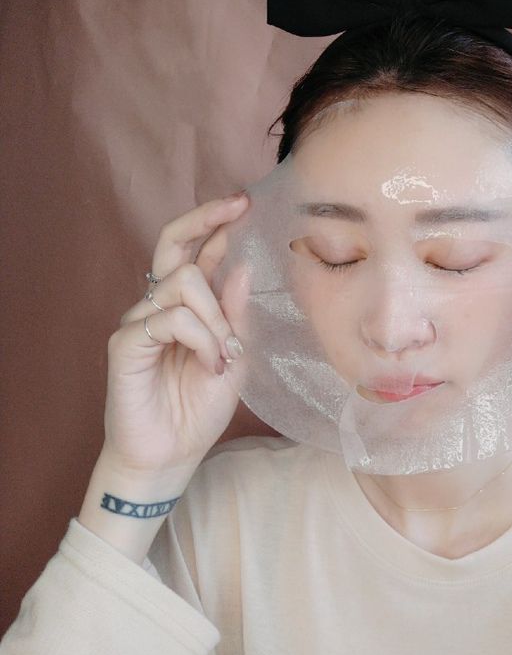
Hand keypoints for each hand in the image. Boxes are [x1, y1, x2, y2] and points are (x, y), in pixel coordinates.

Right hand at [100, 192, 251, 487]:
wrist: (173, 454)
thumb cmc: (199, 409)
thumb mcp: (235, 357)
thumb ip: (235, 314)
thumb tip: (242, 265)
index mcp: (186, 307)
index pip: (194, 252)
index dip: (213, 223)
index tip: (243, 200)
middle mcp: (158, 306)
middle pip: (173, 244)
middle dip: (207, 221)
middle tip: (237, 207)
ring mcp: (140, 322)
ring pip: (184, 284)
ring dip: (218, 318)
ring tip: (224, 356)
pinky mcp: (126, 343)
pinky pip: (170, 318)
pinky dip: (201, 339)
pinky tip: (209, 363)